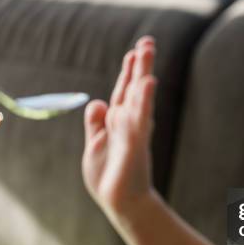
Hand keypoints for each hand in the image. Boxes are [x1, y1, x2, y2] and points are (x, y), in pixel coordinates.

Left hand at [82, 36, 157, 217]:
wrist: (121, 203)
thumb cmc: (110, 176)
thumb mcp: (95, 145)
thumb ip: (95, 124)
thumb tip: (97, 102)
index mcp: (119, 122)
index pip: (124, 91)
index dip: (128, 71)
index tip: (134, 51)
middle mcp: (129, 123)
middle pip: (134, 89)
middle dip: (140, 65)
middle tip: (148, 41)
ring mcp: (133, 133)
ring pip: (138, 99)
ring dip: (142, 75)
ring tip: (146, 52)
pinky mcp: (135, 145)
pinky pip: (138, 119)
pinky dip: (142, 102)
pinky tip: (146, 85)